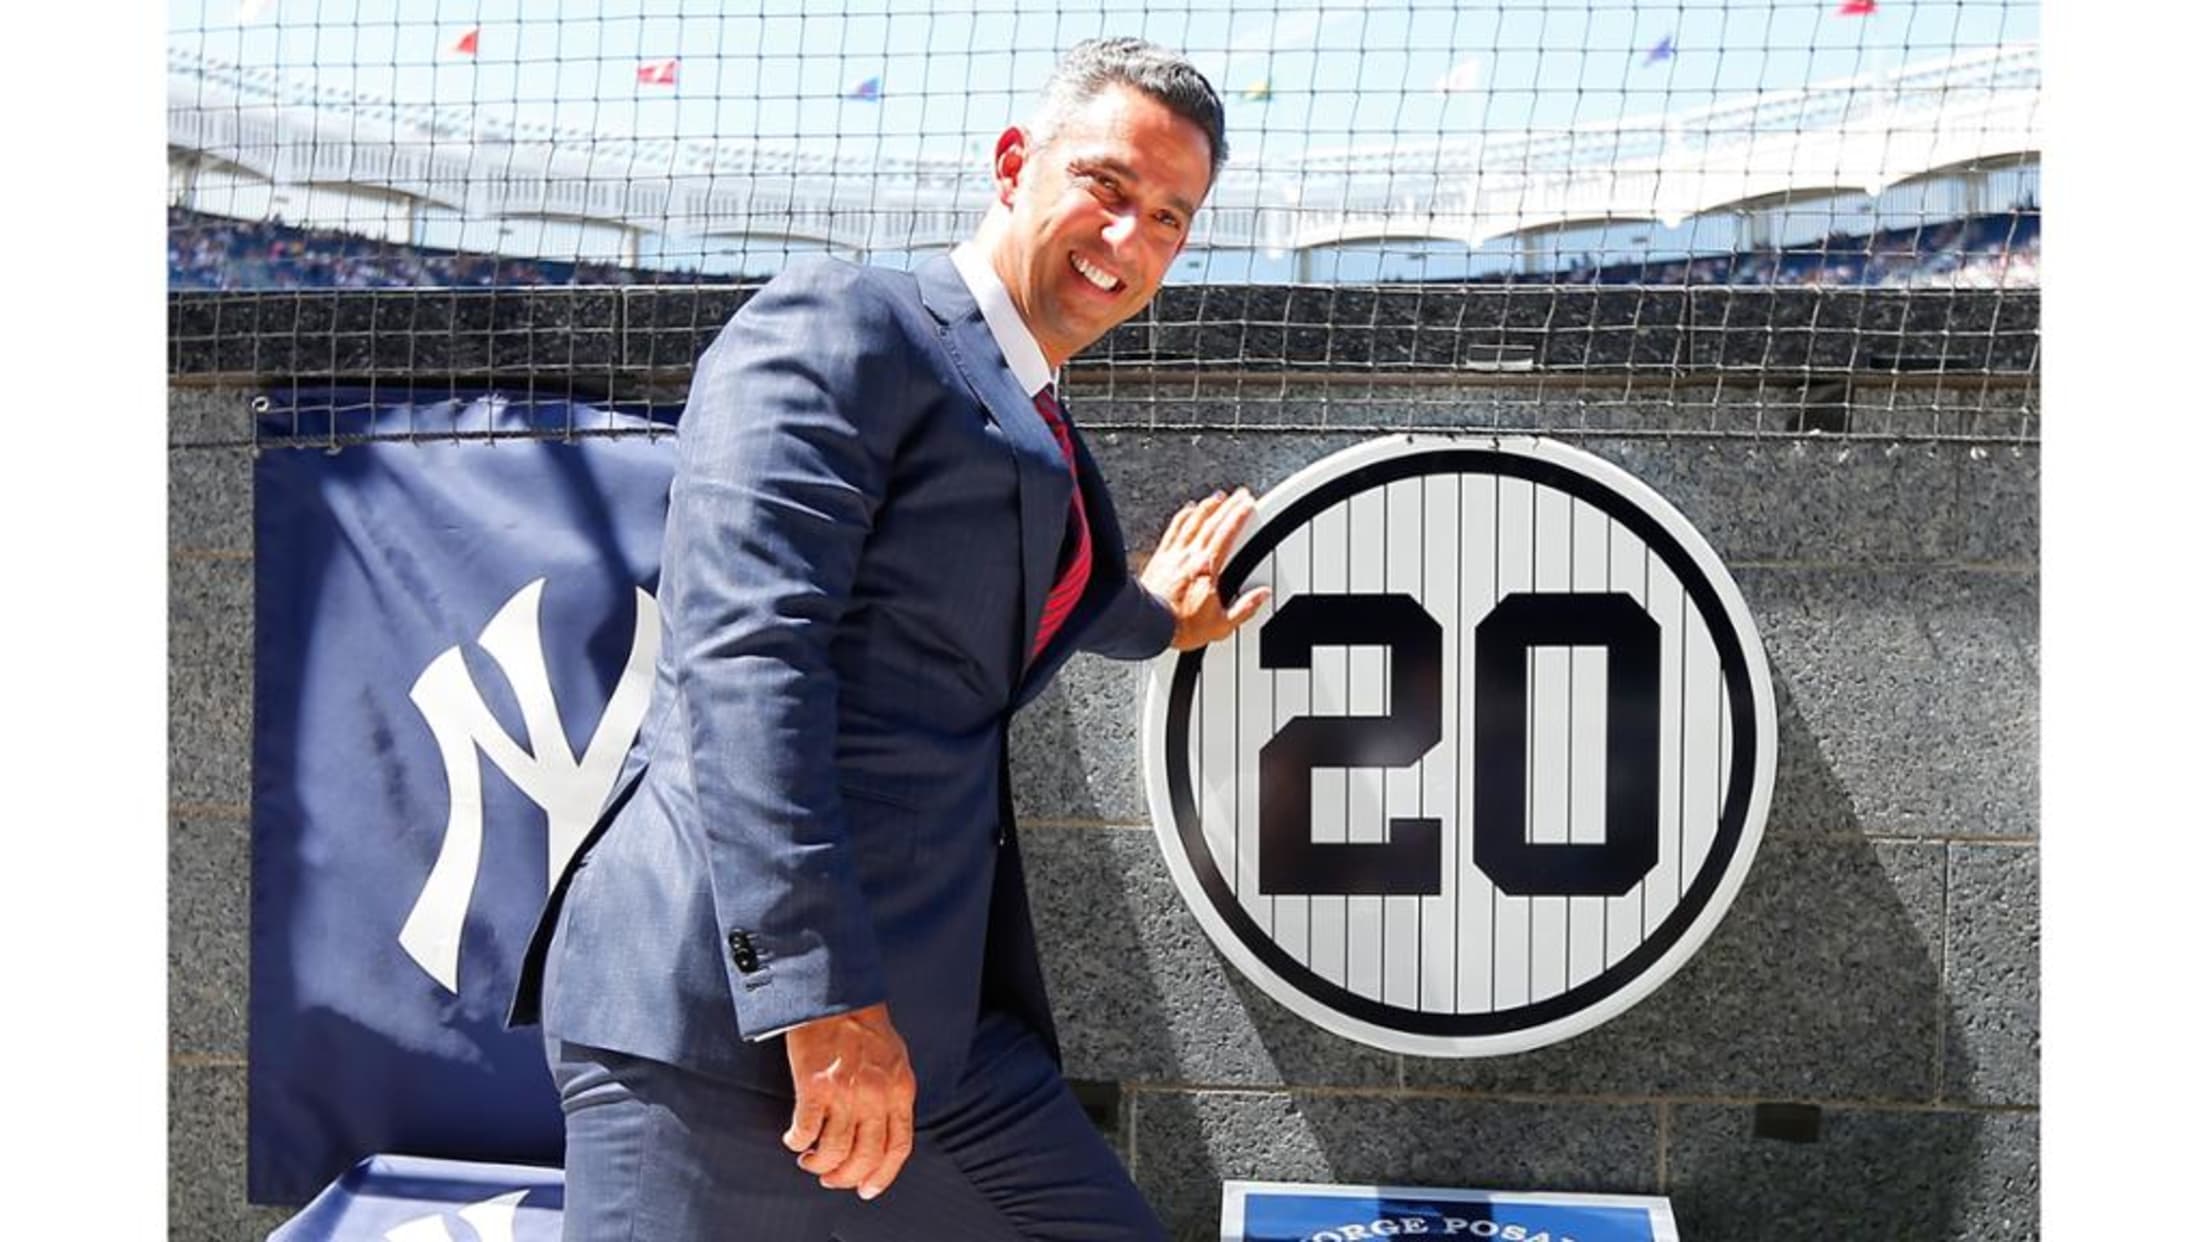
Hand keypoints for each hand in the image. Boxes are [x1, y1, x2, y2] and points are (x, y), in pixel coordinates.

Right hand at [781, 1002, 916, 1199]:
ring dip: (819, 1164)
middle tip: (831, 1178)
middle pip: (865, 1156)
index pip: (898, 1147)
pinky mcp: (814, 1087)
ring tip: (810, 1160)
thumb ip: (893, 1096)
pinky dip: (797, 1142)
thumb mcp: (895, 1061)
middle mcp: (876, 1096)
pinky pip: (805, 1131)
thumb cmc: (864, 1025)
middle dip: (846, 1177)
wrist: (834, 995)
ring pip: (834, 1151)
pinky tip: (793, 1140)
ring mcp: (846, 1093)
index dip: (882, 1175)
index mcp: (900, 1090)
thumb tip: (885, 1131)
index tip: (866, 1189)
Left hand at [1141, 487, 1271, 650]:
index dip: (1238, 517)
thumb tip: (1261, 595)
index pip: (1226, 535)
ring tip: (1217, 497)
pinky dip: (1182, 517)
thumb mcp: (1221, 625)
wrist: (1147, 626)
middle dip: (1228, 506)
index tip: (1248, 504)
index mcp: (1207, 570)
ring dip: (1206, 507)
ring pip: (1192, 523)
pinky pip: (1173, 531)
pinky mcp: (1160, 558)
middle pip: (1212, 523)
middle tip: (1238, 494)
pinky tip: (1187, 510)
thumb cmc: (1179, 627)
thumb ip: (1245, 608)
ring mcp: (1174, 555)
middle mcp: (1190, 557)